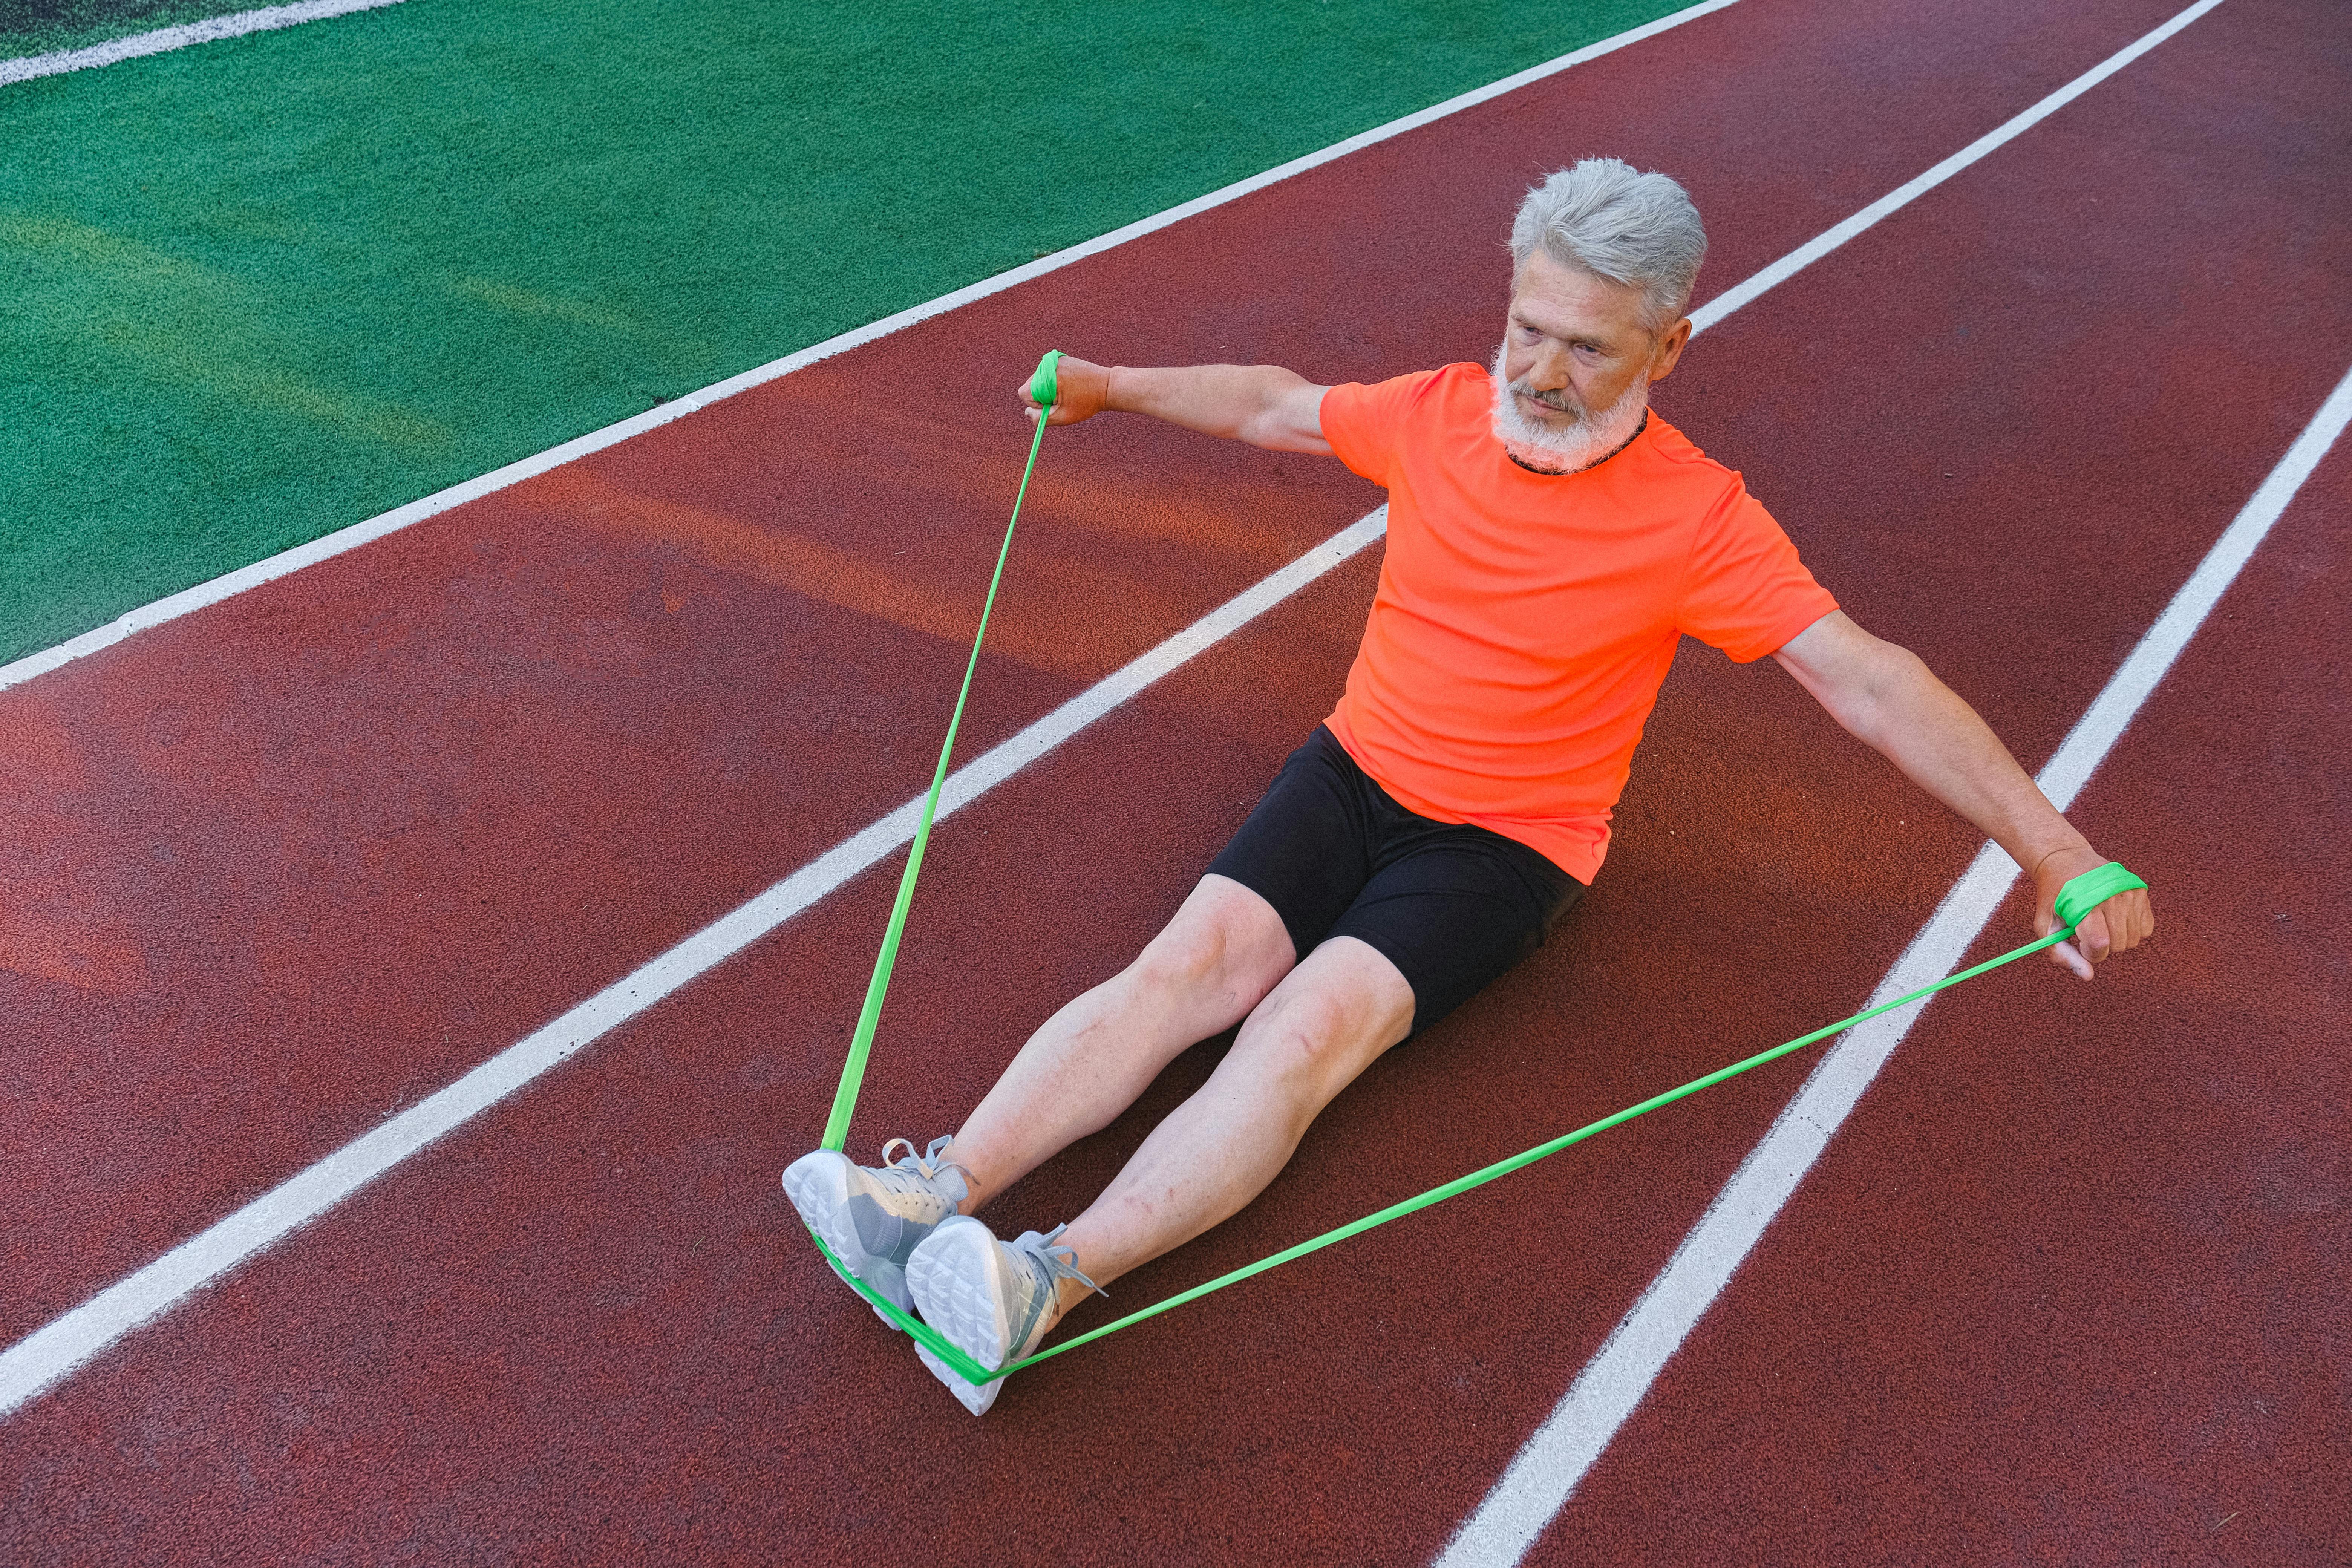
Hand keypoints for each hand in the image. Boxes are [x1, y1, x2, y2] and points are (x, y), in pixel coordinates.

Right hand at [1017, 355, 1111, 424]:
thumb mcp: (1062, 417)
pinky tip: (1069, 384)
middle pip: (1029, 385)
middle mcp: (1047, 366)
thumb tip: (1027, 412)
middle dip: (1041, 395)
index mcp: (1046, 379)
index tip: (1054, 404)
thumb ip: (1041, 418)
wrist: (1106, 386)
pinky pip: (1047, 373)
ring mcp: (1053, 360)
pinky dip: (1054, 380)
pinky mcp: (1060, 358)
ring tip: (1067, 391)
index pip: (1024, 393)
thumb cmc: (1086, 403)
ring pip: (1038, 379)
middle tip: (1062, 399)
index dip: (1036, 404)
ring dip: (1048, 388)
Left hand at [2030, 844, 2154, 979]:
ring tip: (2100, 922)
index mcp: (2085, 905)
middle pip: (2118, 946)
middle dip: (2101, 946)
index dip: (2090, 953)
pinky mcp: (2141, 892)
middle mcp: (2111, 897)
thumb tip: (2087, 976)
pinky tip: (2115, 918)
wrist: (2065, 860)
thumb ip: (2061, 953)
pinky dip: (2132, 929)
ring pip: (2134, 940)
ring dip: (2117, 939)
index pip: (2100, 945)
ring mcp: (2129, 893)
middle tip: (2087, 929)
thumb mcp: (2045, 925)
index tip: (2080, 943)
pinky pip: (2146, 929)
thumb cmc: (2054, 897)